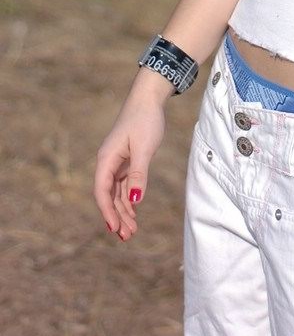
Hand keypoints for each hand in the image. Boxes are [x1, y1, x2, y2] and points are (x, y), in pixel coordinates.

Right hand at [94, 77, 167, 241]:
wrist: (149, 99)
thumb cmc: (145, 119)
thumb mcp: (144, 148)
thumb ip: (138, 175)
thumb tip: (134, 201)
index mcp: (106, 159)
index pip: (102, 191)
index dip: (107, 211)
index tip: (114, 229)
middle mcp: (108, 162)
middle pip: (108, 196)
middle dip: (116, 217)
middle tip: (127, 237)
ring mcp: (117, 163)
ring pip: (117, 193)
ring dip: (123, 212)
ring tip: (131, 232)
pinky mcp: (127, 161)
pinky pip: (124, 186)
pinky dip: (128, 200)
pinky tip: (133, 213)